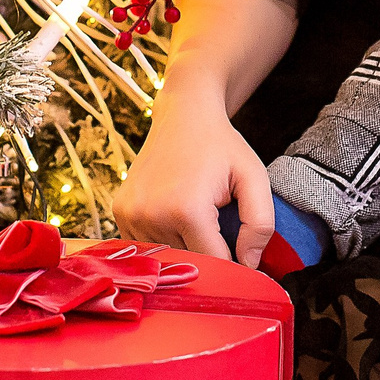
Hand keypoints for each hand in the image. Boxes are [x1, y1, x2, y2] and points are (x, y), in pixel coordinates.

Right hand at [110, 90, 274, 265]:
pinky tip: (174, 214)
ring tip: (194, 214)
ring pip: (167, 256)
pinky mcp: (119, 212)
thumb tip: (248, 264)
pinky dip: (163, 238)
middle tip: (217, 224)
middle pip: (189, 262)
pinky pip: (146, 245)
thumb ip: (260, 223)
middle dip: (208, 252)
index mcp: (186, 210)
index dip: (233, 263)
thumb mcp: (253, 177)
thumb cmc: (222, 146)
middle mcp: (152, 215)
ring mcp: (130, 214)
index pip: (214, 264)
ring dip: (184, 246)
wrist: (183, 115)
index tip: (241, 253)